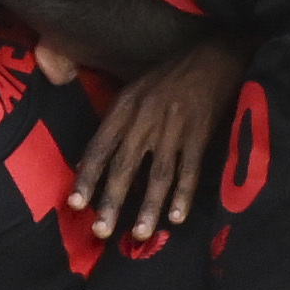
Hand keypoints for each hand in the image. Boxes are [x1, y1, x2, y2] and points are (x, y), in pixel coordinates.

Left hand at [64, 31, 248, 236]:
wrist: (214, 55)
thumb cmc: (170, 74)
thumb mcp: (134, 86)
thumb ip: (116, 119)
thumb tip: (95, 156)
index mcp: (125, 106)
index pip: (100, 146)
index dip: (87, 177)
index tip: (75, 205)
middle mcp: (146, 118)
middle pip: (125, 165)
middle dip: (112, 201)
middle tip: (101, 231)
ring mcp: (174, 127)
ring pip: (158, 173)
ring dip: (148, 206)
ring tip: (140, 234)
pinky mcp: (200, 134)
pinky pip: (190, 169)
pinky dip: (183, 194)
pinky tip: (176, 218)